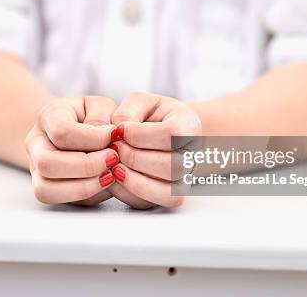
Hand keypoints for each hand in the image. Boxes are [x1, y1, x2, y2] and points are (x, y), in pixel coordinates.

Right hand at [25, 96, 119, 204]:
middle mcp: (35, 145)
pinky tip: (104, 184)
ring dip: (83, 187)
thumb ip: (102, 117)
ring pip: (46, 189)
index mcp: (47, 117)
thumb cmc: (90, 116)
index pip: (61, 131)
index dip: (92, 138)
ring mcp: (37, 170)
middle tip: (113, 160)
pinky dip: (87, 196)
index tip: (114, 136)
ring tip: (110, 177)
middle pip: (47, 163)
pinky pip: (60, 201)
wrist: (74, 130)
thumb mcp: (99, 106)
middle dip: (86, 166)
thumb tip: (108, 138)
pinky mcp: (48, 190)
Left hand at [108, 93, 201, 208]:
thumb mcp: (139, 102)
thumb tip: (117, 132)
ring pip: (166, 191)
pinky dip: (128, 194)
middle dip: (134, 158)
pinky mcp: (167, 196)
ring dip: (132, 179)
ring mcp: (183, 179)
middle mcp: (193, 156)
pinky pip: (151, 204)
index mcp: (190, 126)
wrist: (161, 133)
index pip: (172, 134)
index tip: (120, 130)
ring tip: (114, 165)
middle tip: (114, 148)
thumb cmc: (149, 115)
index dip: (141, 134)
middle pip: (172, 166)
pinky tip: (114, 177)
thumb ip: (128, 111)